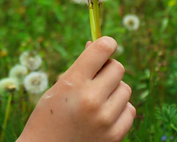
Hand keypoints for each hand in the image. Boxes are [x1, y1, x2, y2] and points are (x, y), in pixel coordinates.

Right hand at [18, 36, 134, 141]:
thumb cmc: (47, 116)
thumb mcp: (57, 88)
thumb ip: (80, 68)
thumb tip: (99, 44)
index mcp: (73, 83)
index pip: (102, 49)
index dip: (106, 43)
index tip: (105, 45)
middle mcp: (91, 99)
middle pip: (118, 68)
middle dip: (108, 69)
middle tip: (96, 77)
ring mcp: (105, 119)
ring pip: (125, 89)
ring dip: (114, 90)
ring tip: (96, 100)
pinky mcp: (115, 135)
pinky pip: (129, 110)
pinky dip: (120, 109)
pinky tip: (103, 114)